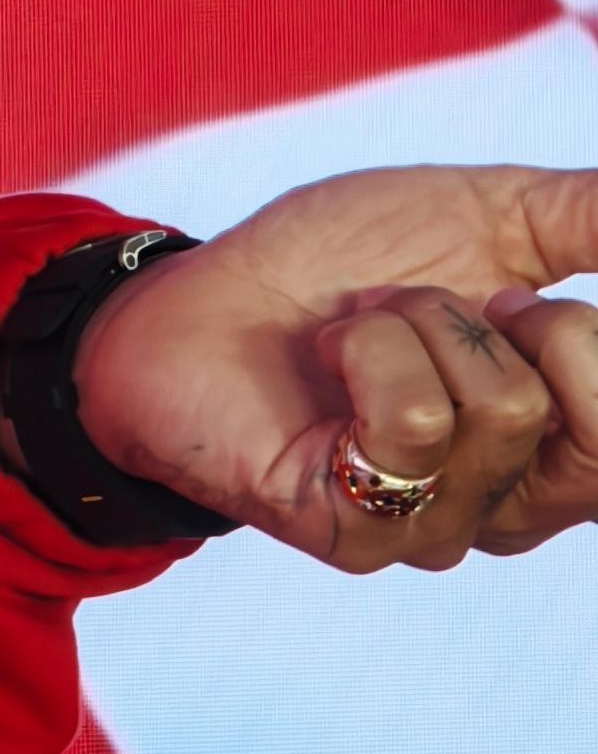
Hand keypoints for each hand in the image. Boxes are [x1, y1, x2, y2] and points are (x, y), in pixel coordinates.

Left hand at [72, 167, 597, 570]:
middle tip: (454, 303)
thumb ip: (587, 220)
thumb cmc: (338, 265)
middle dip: (538, 327)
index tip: (515, 296)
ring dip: (420, 322)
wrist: (195, 293)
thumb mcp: (488, 221)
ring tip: (363, 325)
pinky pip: (414, 427)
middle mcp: (512, 506)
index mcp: (554, 445)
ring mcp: (436, 527)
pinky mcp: (359, 533)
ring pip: (504, 407)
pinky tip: (328, 356)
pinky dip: (368, 351)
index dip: (590, 340)